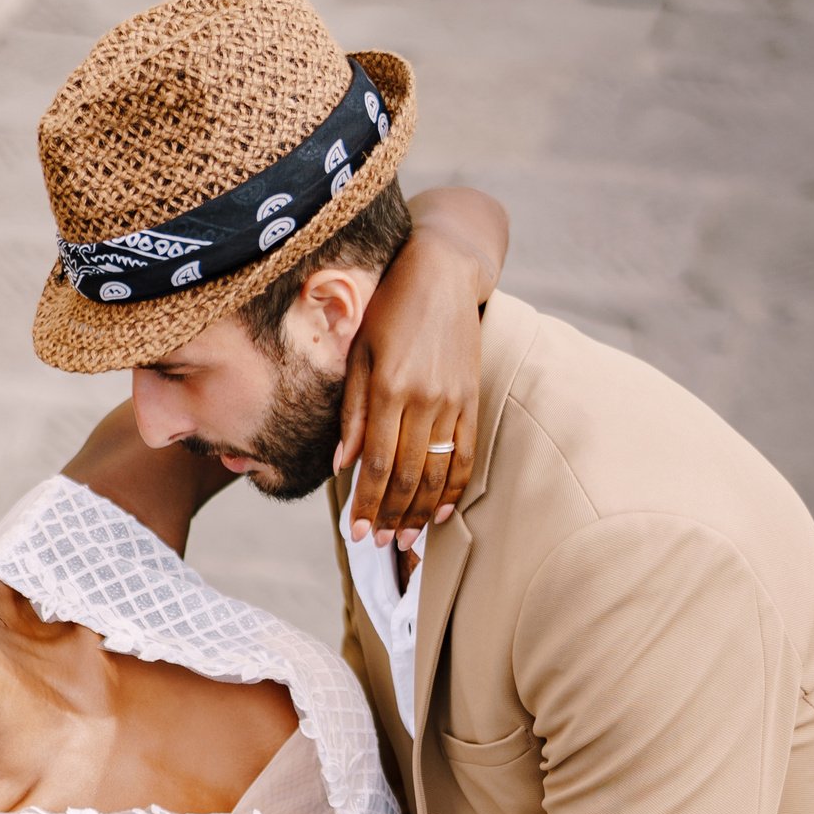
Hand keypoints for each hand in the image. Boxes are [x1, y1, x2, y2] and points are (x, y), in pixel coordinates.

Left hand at [337, 186, 506, 547]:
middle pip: (407, 476)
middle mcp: (423, 399)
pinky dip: (453, 488)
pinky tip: (440, 512)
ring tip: (405, 537)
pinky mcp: (472, 398)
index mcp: (389, 388)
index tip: (356, 533)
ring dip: (420, 511)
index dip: (366, 503)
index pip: (375, 463)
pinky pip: (464, 454)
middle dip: (390, 515)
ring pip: (436, 472)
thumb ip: (351, 411)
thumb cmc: (390, 308)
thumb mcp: (358, 352)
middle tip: (378, 543)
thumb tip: (341, 465)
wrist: (444, 270)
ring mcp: (452, 401)